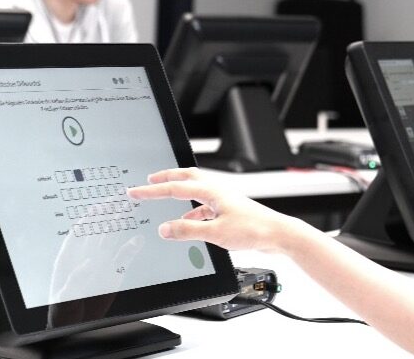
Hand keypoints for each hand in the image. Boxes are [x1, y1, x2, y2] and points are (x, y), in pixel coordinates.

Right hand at [127, 167, 309, 253]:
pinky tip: (188, 222)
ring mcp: (223, 200)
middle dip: (165, 178)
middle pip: (186, 177)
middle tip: (149, 181)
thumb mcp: (215, 232)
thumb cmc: (253, 229)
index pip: (174, 188)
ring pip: (195, 191)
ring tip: (164, 199)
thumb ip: (187, 230)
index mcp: (211, 191)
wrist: (278, 235)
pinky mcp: (228, 211)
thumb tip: (165, 228)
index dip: (152, 191)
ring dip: (178, 193)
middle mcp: (216, 192)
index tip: (135, 191)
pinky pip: (203, 207)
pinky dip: (191, 211)